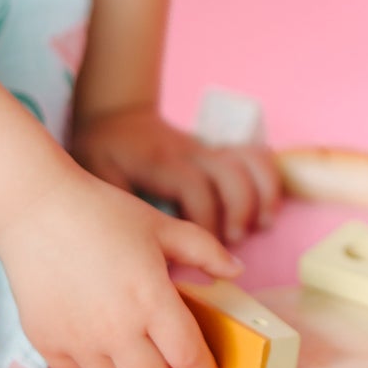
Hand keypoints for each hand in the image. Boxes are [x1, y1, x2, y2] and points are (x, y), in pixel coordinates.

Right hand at [0, 159, 242, 367]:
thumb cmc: (103, 213)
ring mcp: (79, 341)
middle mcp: (116, 330)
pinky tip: (100, 341)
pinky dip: (95, 367)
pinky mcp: (48, 344)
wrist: (36, 209)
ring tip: (137, 352)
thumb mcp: (162, 226)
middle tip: (173, 363)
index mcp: (152, 301)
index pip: (189, 360)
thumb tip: (236, 271)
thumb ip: (205, 251)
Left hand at [69, 104, 282, 246]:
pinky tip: (267, 210)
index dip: (205, 220)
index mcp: (161, 162)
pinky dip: (269, 180)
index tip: (203, 249)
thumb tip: (134, 249)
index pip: (194, 187)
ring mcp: (208, 150)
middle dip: (239, 209)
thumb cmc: (105, 153)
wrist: (115, 118)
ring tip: (262, 225)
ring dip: (263, 193)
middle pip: (230, 173)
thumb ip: (115, 205)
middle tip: (233, 239)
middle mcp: (190, 153)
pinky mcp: (218, 152)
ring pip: (250, 160)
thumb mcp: (98, 175)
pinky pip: (255, 156)